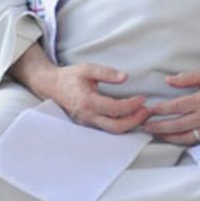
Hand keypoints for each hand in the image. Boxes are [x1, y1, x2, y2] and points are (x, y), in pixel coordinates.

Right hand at [9, 45, 148, 133]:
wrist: (51, 86)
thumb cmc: (70, 77)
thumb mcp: (88, 69)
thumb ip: (107, 73)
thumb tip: (125, 77)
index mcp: (87, 102)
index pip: (115, 109)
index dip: (132, 105)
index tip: (142, 98)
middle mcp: (87, 116)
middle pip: (116, 127)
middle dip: (135, 121)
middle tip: (147, 111)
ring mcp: (87, 123)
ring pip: (113, 131)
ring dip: (130, 125)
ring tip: (142, 114)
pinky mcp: (88, 125)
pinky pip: (107, 129)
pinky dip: (121, 125)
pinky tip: (130, 118)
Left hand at [142, 68, 199, 144]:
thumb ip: (187, 78)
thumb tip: (168, 80)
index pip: (175, 107)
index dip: (159, 110)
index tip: (147, 111)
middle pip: (177, 125)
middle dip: (159, 127)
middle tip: (144, 126)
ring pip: (186, 137)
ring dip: (169, 137)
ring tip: (156, 134)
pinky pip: (197, 140)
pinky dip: (184, 141)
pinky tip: (175, 138)